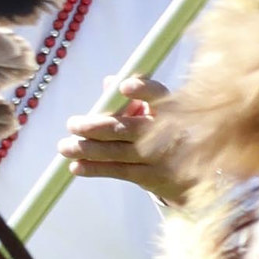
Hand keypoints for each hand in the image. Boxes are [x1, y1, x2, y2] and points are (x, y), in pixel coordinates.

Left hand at [61, 84, 177, 197]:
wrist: (193, 172)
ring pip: (119, 151)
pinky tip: (77, 166)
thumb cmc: (167, 132)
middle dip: (98, 126)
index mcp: (170, 107)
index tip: (124, 87)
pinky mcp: (151, 177)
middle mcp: (167, 132)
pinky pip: (119, 171)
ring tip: (65, 147)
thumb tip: (109, 82)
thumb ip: (132, 97)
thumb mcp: (157, 111)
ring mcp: (159, 157)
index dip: (143, 91)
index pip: (158, 95)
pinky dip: (96, 168)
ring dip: (89, 149)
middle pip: (129, 128)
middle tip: (73, 125)